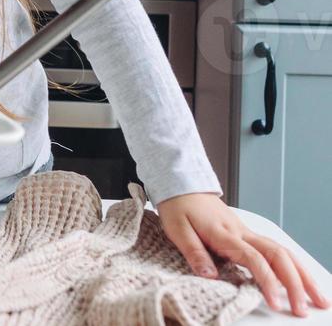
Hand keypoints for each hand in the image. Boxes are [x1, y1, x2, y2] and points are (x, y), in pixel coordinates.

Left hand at [158, 192, 328, 315]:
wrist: (181, 183)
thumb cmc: (178, 205)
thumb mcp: (176, 228)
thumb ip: (193, 251)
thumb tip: (209, 275)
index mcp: (225, 233)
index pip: (254, 259)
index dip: (267, 281)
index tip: (275, 302)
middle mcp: (241, 232)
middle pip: (278, 256)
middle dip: (296, 283)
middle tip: (303, 308)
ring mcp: (247, 232)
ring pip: (283, 252)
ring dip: (302, 275)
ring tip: (317, 297)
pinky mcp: (246, 234)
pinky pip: (276, 250)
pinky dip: (293, 266)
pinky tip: (300, 280)